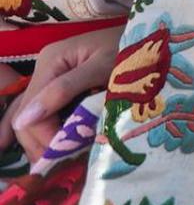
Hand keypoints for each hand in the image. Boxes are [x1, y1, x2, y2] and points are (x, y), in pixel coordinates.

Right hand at [0, 25, 121, 162]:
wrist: (156, 37)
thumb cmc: (134, 49)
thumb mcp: (103, 68)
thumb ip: (64, 90)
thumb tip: (25, 120)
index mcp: (51, 61)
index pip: (31, 111)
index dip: (43, 137)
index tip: (62, 157)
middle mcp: (46, 68)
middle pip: (27, 116)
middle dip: (40, 143)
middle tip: (55, 168)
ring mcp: (54, 76)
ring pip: (33, 116)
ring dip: (42, 139)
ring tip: (55, 162)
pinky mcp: (66, 84)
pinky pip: (48, 111)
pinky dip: (49, 129)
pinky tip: (51, 146)